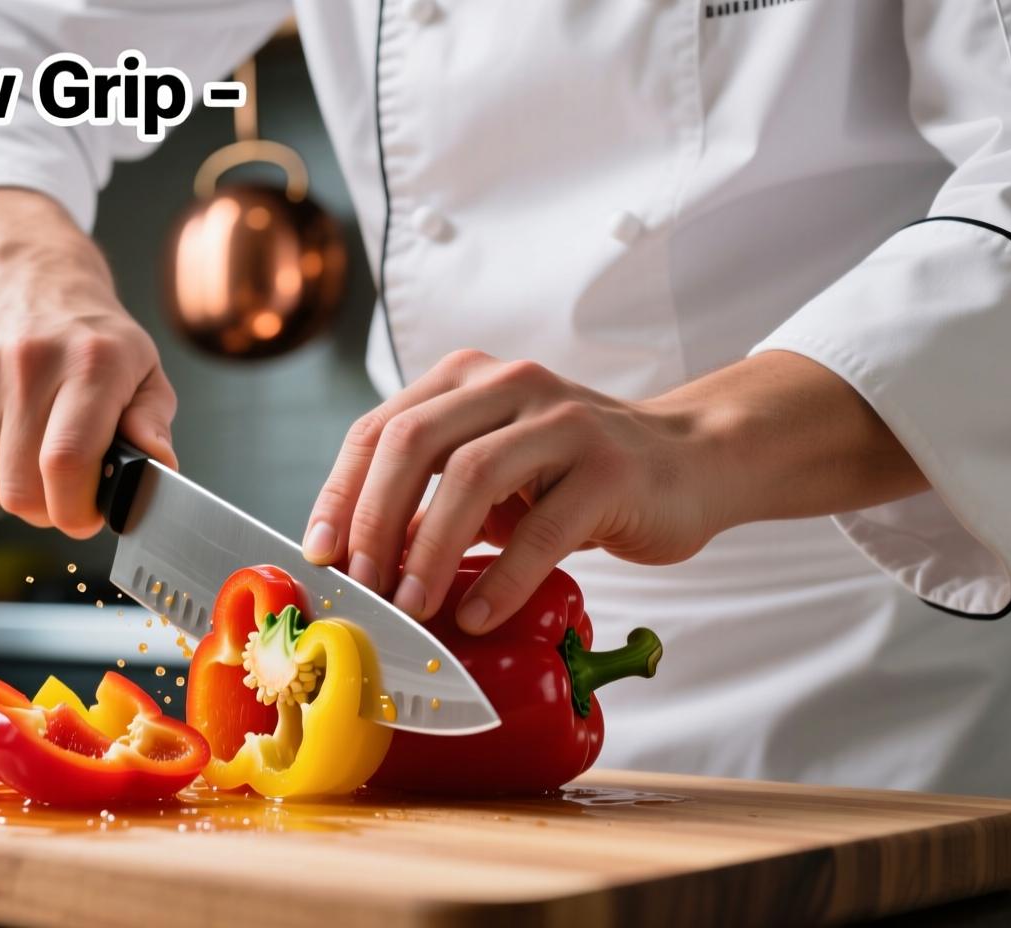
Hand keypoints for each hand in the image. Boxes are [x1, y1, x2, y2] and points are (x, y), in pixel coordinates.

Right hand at [0, 189, 176, 536]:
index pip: (67, 462)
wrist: (30, 279)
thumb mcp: (143, 370)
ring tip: (41, 458)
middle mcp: (30, 364)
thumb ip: (152, 422)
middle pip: (21, 486)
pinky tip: (12, 438)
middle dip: (48, 511)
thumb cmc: (94, 337)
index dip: (75, 510)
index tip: (86, 516)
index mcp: (91, 364)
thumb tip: (157, 464)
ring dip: (19, 489)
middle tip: (67, 495)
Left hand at [301, 349, 927, 633]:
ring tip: (410, 607)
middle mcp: (508, 384)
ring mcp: (562, 420)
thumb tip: (353, 561)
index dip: (339, 493)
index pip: (377, 429)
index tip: (320, 553)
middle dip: (373, 521)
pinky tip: (477, 615)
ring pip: (470, 476)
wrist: (690, 463)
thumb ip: (427, 503)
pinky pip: (541, 528)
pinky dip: (500, 578)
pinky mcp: (609, 468)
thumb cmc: (573, 478)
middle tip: (361, 586)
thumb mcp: (489, 479)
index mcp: (465, 379)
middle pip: (411, 443)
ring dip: (428, 550)